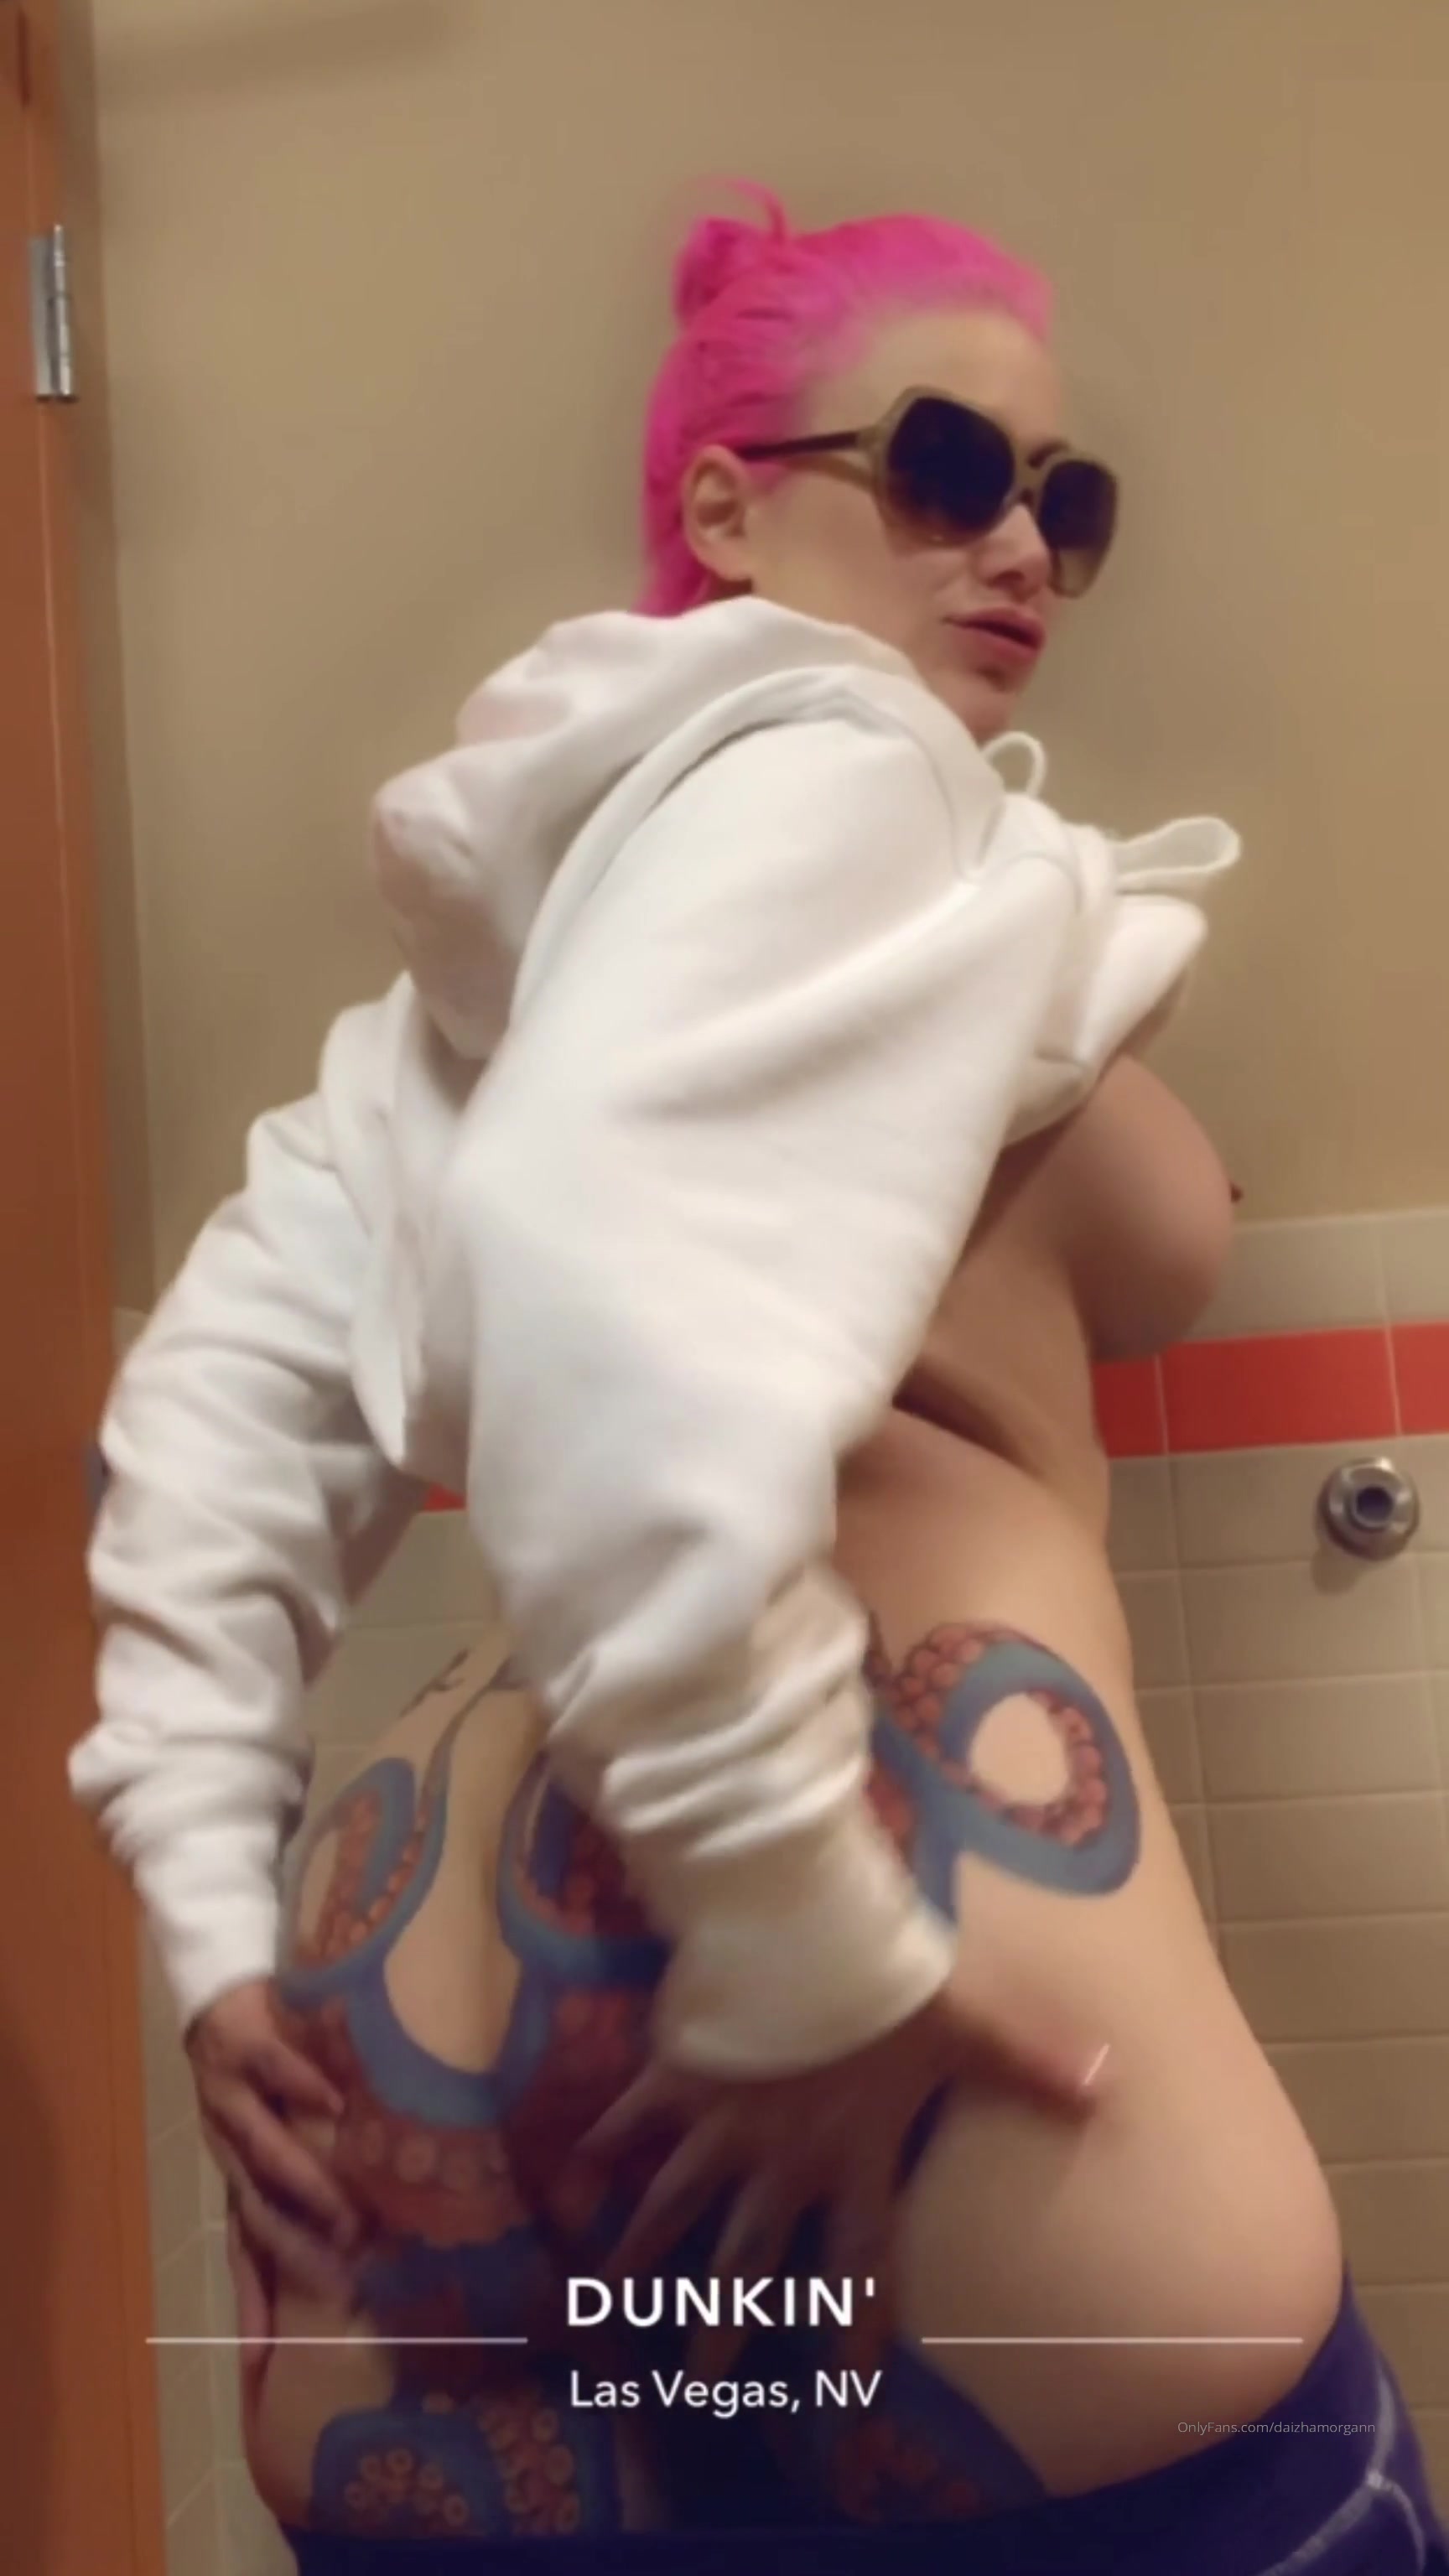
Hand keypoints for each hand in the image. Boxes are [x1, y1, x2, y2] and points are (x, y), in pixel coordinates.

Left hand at [187, 1978, 361, 2299]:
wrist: (215, 1993)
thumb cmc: (255, 2070)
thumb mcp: (269, 2131)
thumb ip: (301, 2174)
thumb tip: (355, 2233)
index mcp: (235, 2173)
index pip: (243, 2252)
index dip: (251, 2304)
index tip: (266, 2362)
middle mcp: (227, 2145)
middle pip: (256, 2213)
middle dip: (298, 2252)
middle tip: (342, 2283)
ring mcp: (230, 2098)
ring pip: (263, 2150)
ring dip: (304, 2184)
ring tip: (344, 2212)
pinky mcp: (242, 2048)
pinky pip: (275, 2071)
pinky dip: (303, 2088)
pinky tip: (334, 2105)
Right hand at [575, 1973, 1108, 2378]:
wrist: (804, 1933)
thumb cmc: (889, 1984)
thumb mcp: (968, 2026)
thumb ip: (1029, 2063)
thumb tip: (1106, 2082)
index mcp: (854, 2157)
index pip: (860, 2262)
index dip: (855, 2326)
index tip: (845, 2389)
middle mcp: (783, 2159)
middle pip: (752, 2257)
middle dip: (725, 2318)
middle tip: (699, 2377)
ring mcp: (723, 2123)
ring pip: (678, 2204)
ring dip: (645, 2251)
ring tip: (610, 2295)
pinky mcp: (680, 2077)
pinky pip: (634, 2120)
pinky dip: (602, 2143)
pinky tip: (569, 2171)